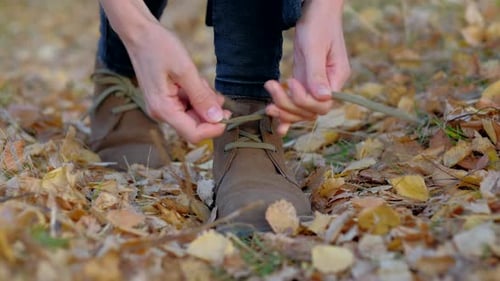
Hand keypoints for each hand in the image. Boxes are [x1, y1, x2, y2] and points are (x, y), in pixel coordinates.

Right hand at [125, 22, 229, 142]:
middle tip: (216, 92)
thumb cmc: (159, 47)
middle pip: (194, 125)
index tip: (229, 115)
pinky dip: (196, 95)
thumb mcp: (185, 70)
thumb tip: (217, 118)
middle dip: (209, 111)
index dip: (214, 129)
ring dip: (203, 100)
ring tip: (200, 79)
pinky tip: (195, 80)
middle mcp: (161, 113)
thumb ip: (201, 96)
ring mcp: (162, 107)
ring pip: (193, 114)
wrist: (139, 32)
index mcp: (163, 109)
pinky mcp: (165, 100)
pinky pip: (186, 105)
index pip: (193, 134)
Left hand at [265, 0, 349, 134]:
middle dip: (289, 106)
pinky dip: (287, 114)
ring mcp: (316, 84)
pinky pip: (296, 102)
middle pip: (310, 111)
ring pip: (302, 110)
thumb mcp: (314, 47)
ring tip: (268, 104)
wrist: (316, 10)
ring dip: (284, 110)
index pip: (322, 104)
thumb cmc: (318, 23)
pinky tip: (278, 126)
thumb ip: (317, 73)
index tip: (291, 83)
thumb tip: (323, 97)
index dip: (304, 100)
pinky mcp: (305, 81)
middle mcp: (329, 85)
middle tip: (271, 91)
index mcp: (337, 77)